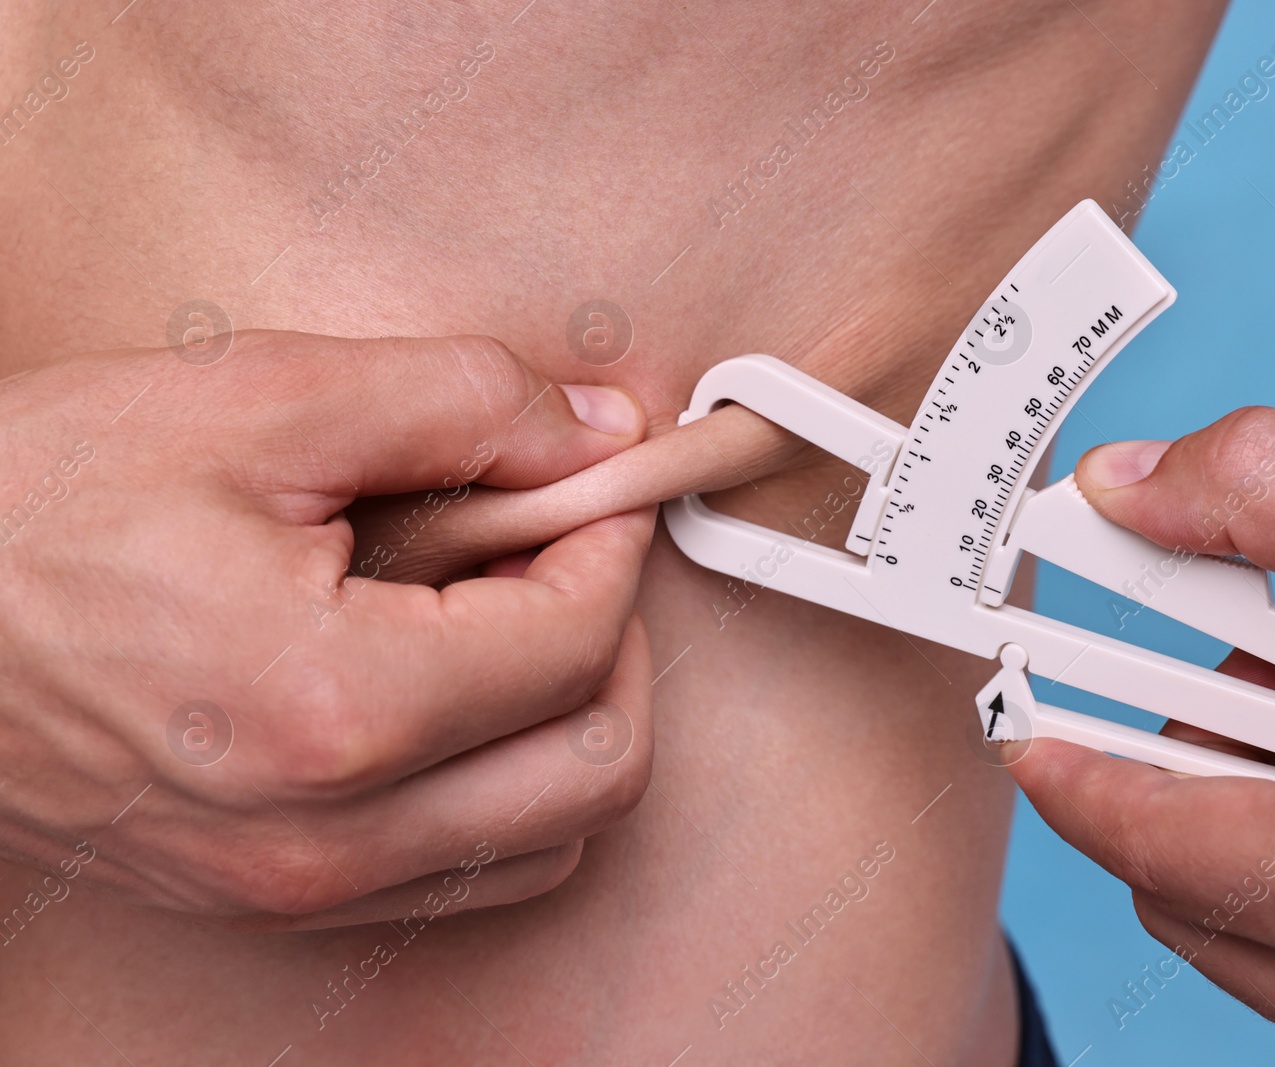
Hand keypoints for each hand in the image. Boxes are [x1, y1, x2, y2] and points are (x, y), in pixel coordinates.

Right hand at [0, 331, 655, 930]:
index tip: (596, 481)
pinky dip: (503, 781)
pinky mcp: (270, 898)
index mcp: (337, 707)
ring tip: (507, 613)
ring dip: (570, 717)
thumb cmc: (35, 504)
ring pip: (548, 835)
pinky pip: (463, 870)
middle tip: (565, 548)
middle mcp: (330, 834)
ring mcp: (298, 887)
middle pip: (597, 763)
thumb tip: (595, 436)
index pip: (575, 640)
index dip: (611, 540)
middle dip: (616, 639)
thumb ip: (461, 405)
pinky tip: (450, 689)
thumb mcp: (258, 402)